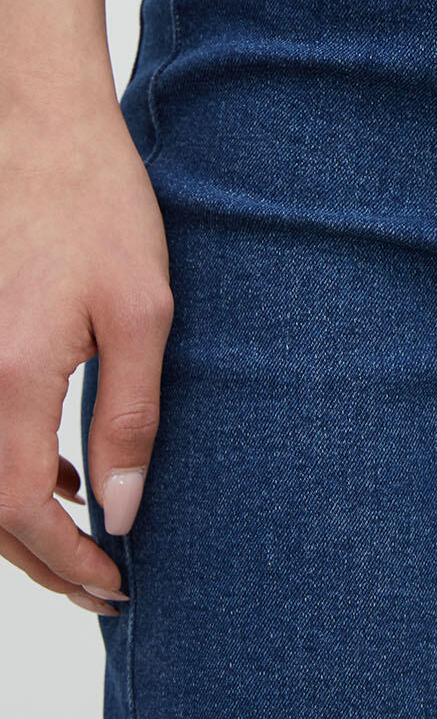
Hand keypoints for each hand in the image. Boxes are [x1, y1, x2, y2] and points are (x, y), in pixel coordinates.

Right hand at [0, 90, 172, 615]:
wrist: (38, 128)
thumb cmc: (99, 208)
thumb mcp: (141, 312)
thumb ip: (131, 415)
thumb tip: (121, 511)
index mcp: (9, 380)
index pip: (25, 511)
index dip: (68, 564)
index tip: (117, 587)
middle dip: (42, 562)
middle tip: (102, 590)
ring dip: (21, 523)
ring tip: (85, 544)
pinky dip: (6, 474)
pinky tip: (63, 473)